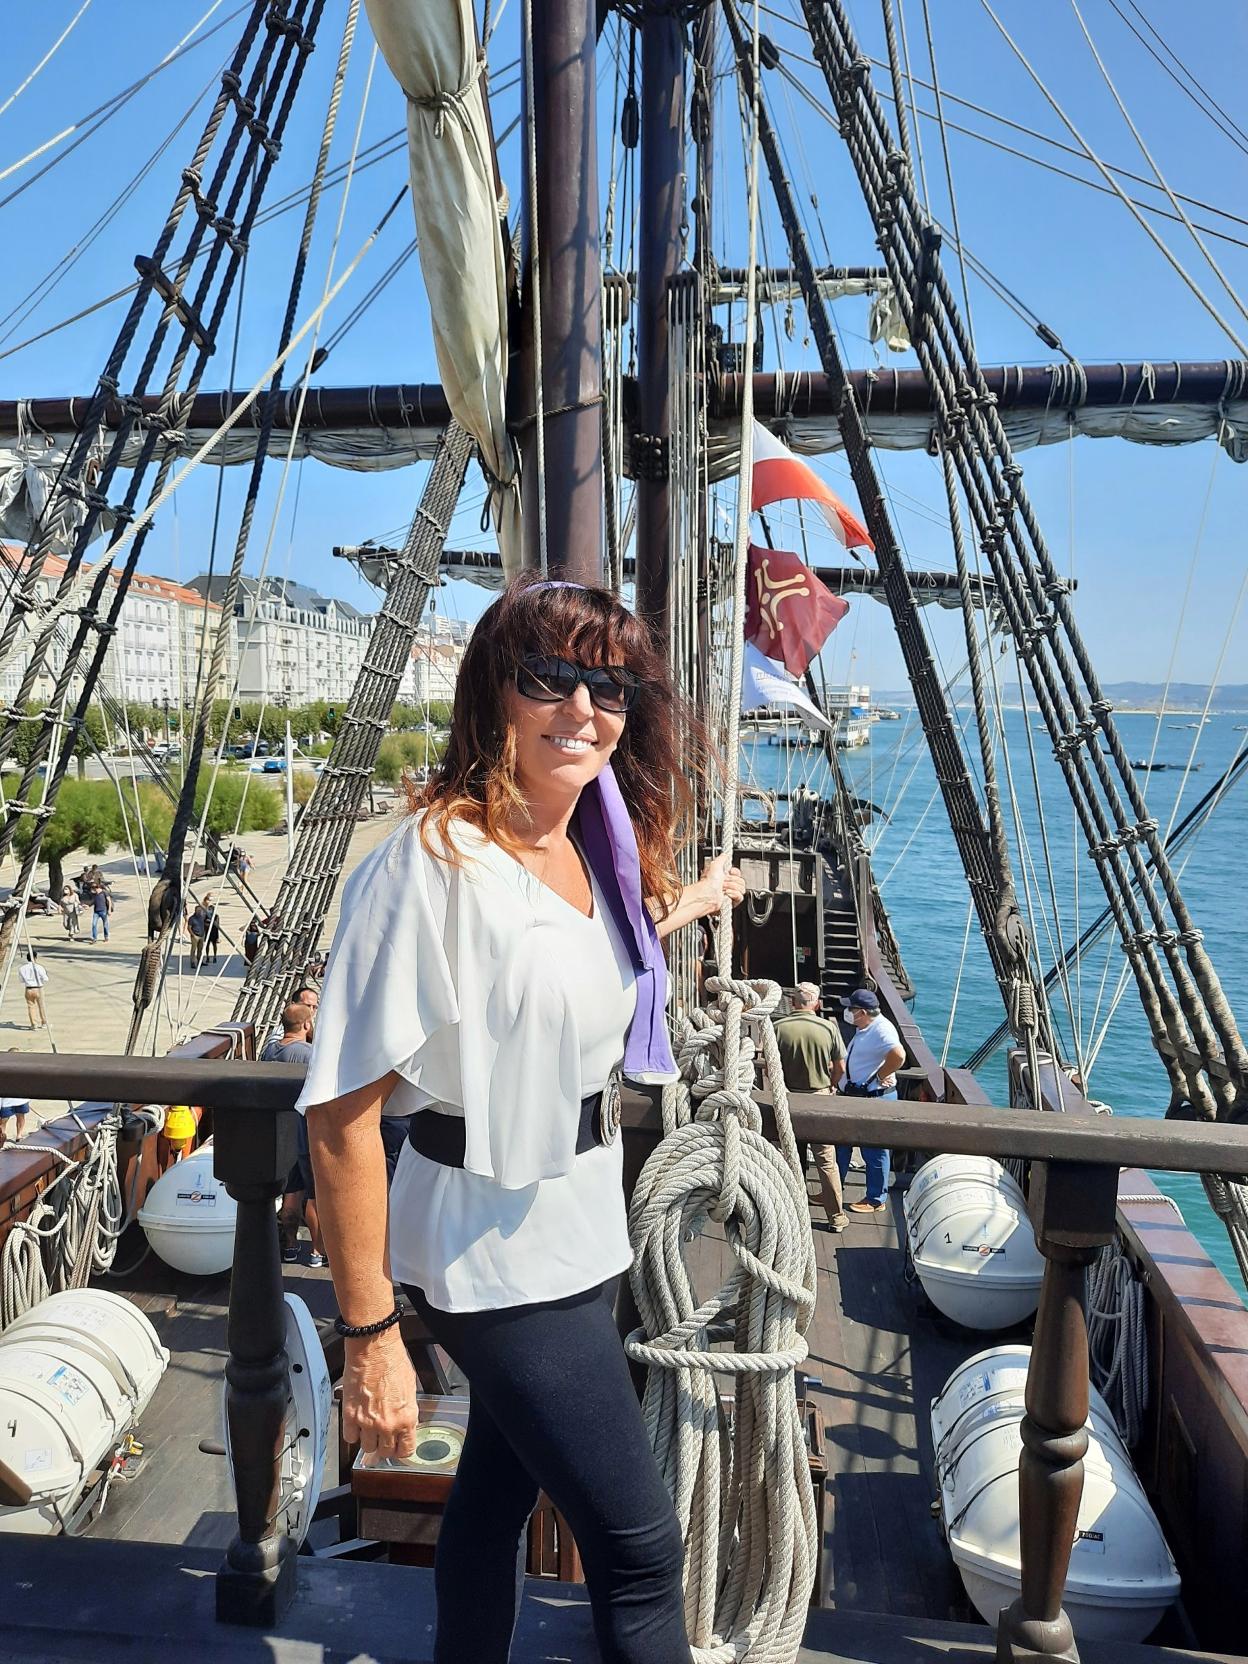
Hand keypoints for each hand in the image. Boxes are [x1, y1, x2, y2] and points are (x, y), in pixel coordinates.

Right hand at [340, 1326, 419, 1460]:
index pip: (405, 1450)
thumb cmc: (393, 1360)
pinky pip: (349, 1437)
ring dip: (368, 1440)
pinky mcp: (350, 1415)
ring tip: (370, 1428)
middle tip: (383, 1437)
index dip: (402, 1449)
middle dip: (385, 1445)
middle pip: (385, 1453)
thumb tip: (404, 1421)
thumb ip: (407, 1410)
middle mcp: (387, 1424)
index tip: (399, 1447)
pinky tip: (357, 1424)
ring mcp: (367, 1422)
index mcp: (406, 1418)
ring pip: (367, 1448)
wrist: (374, 1347)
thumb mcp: (411, 1388)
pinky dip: (353, 1433)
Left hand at [698, 853, 745, 915]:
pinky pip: (740, 896)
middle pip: (741, 880)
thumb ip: (722, 858)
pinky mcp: (732, 901)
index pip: (737, 873)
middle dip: (732, 880)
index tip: (730, 871)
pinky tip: (727, 893)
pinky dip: (734, 894)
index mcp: (724, 876)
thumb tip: (726, 854)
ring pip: (742, 888)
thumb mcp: (715, 864)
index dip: (735, 872)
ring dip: (732, 887)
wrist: (707, 895)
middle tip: (724, 881)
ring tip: (724, 888)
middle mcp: (727, 884)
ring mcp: (730, 893)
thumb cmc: (708, 882)